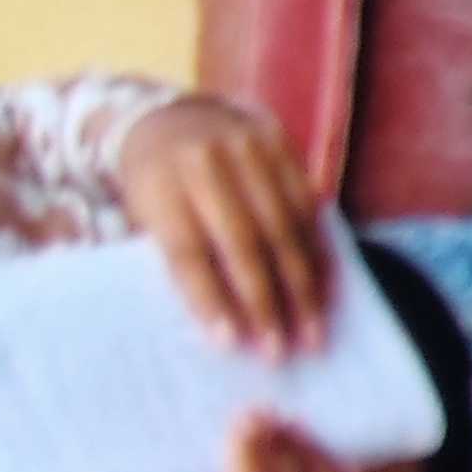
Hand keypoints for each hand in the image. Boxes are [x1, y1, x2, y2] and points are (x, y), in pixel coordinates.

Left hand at [116, 94, 329, 356]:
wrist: (172, 119)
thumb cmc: (158, 189)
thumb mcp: (146, 219)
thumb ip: (179, 261)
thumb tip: (225, 331)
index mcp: (160, 182)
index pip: (189, 249)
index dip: (212, 298)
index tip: (233, 344)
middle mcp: (204, 159)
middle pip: (243, 241)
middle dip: (266, 302)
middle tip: (281, 351)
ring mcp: (245, 145)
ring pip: (283, 226)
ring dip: (303, 287)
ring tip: (313, 332)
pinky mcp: (278, 141)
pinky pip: (306, 204)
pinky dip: (317, 252)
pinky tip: (324, 290)